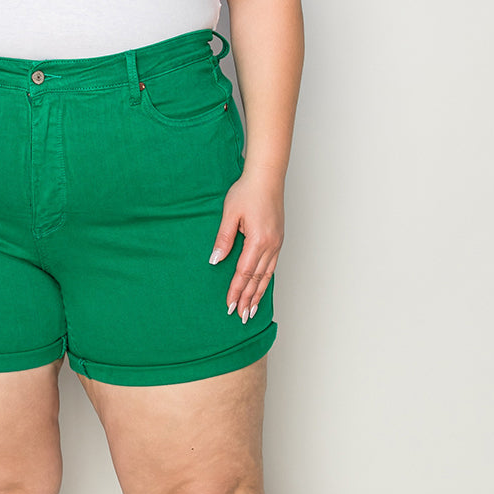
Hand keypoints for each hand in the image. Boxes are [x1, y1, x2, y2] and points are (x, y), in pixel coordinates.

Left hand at [208, 171, 284, 319]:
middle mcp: (271, 245)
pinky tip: (261, 287)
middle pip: (257, 279)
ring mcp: (277, 243)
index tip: (230, 305)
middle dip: (248, 299)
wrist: (267, 177)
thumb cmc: (247, 191)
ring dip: (259, 293)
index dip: (237, 291)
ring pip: (267, 275)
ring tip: (252, 310)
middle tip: (241, 317)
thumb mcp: (229, 214)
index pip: (244, 273)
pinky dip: (266, 280)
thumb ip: (223, 239)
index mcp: (258, 240)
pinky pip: (272, 266)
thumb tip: (216, 261)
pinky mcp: (278, 239)